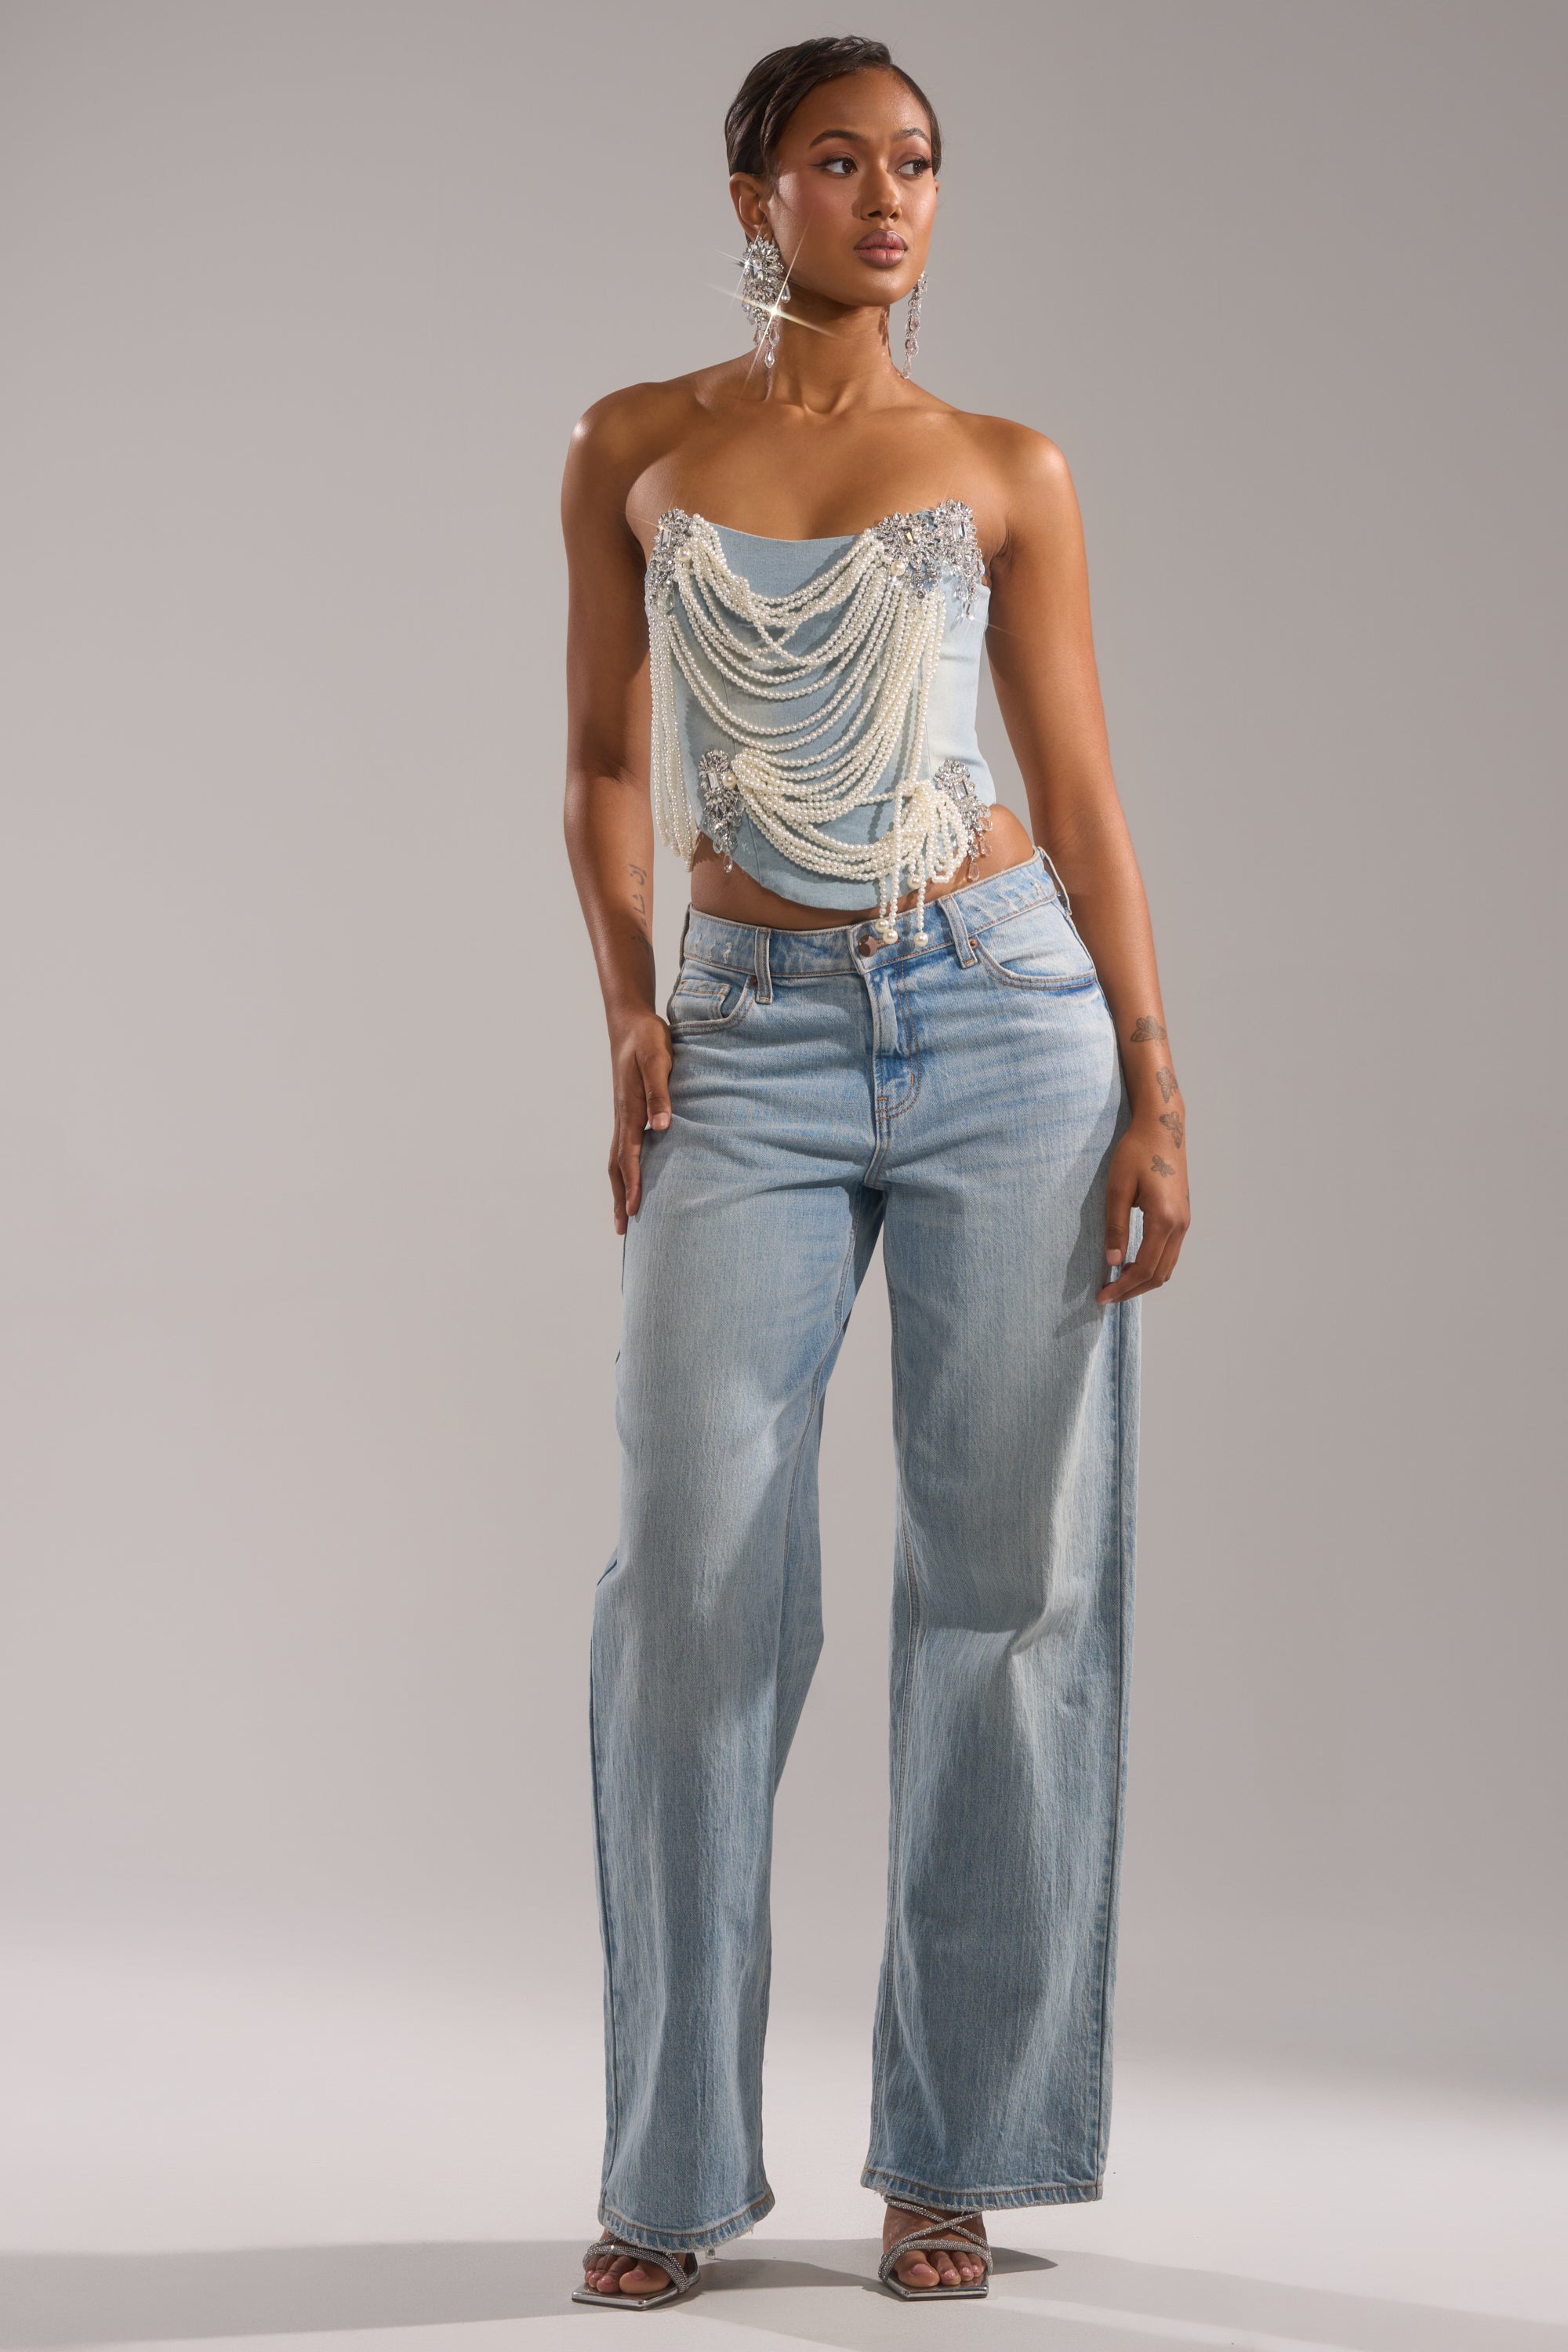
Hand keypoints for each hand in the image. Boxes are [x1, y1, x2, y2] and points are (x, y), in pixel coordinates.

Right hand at [608, 1010, 672, 1235]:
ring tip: (623, 1213)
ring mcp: (623, 1115)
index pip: (629, 1156)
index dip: (632, 1185)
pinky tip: (632, 1176)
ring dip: (619, 1187)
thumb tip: (663, 1127)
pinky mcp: (628, 1110)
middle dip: (618, 1197)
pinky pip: (623, 1148)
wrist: (630, 1021)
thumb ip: (660, 1092)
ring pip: (617, 1159)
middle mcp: (622, 1117)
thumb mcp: (657, 1060)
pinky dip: (624, 1169)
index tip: (633, 1211)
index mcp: (629, 1109)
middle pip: (617, 1166)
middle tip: (621, 1230)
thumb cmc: (648, 1039)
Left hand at [1096, 1106, 1189, 1302]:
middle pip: (1159, 1274)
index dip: (1123, 1287)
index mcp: (1164, 1219)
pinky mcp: (1182, 1216)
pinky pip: (1170, 1252)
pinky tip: (1132, 1263)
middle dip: (1132, 1290)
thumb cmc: (1136, 1152)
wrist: (1163, 1128)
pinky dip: (1153, 1266)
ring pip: (1167, 1266)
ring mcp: (1184, 1221)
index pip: (1144, 1268)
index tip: (1102, 1296)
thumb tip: (1113, 1261)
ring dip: (1144, 1280)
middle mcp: (1180, 1225)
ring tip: (1117, 1283)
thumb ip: (1115, 1226)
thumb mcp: (1117, 1188)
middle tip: (1106, 1295)